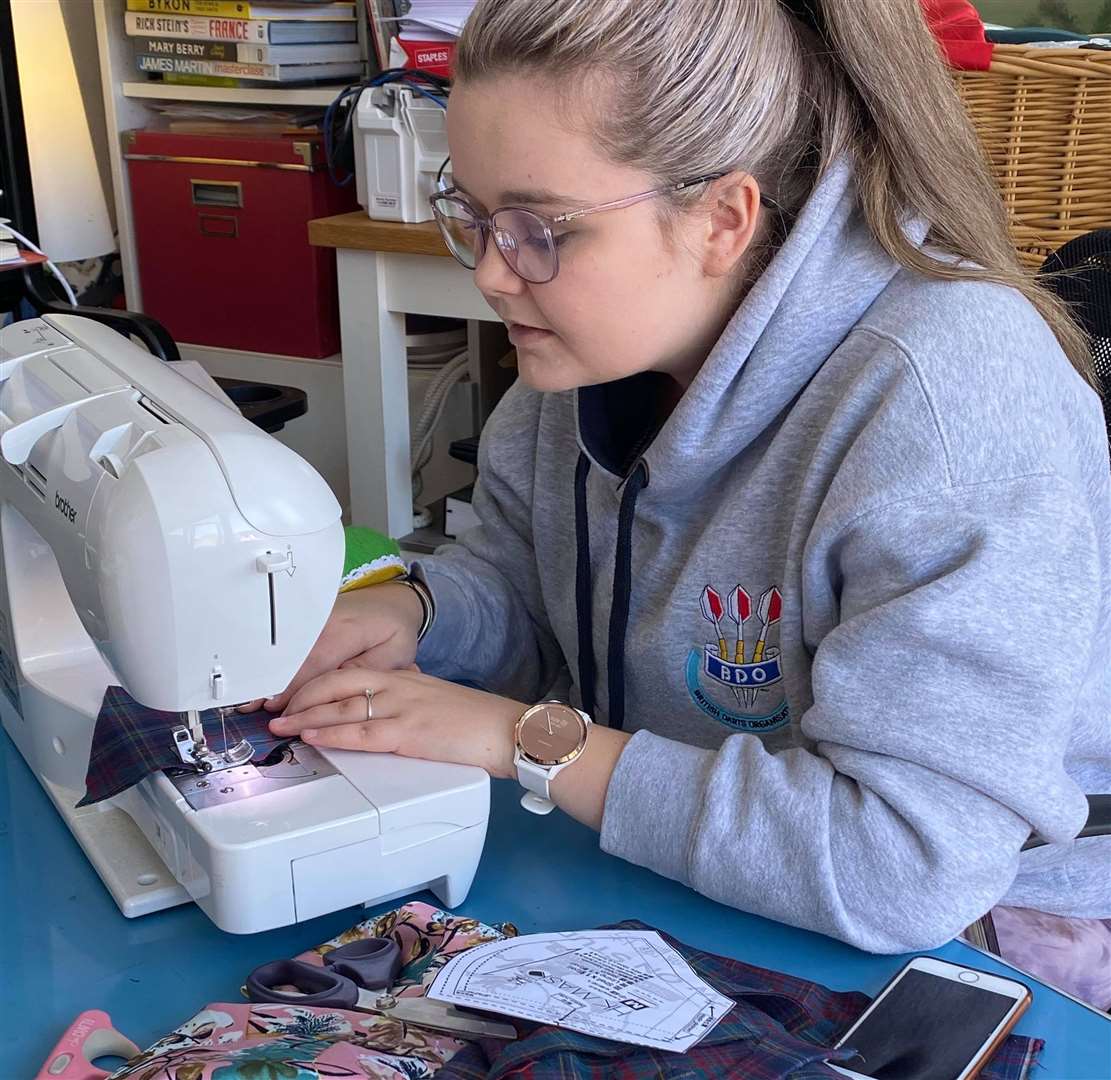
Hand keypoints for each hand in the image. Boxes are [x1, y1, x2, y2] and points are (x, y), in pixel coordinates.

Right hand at [240, 583, 424, 713]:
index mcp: (346, 631)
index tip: (276, 707)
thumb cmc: (394, 632)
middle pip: (291, 656)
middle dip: (270, 683)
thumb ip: (361, 673)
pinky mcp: (305, 621)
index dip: (293, 687)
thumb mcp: (391, 655)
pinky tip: (257, 680)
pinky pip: (288, 644)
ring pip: (285, 650)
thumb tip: (330, 691)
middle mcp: (323, 621)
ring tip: (246, 698)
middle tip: (249, 707)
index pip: (313, 663)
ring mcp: (311, 618)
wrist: (391, 602)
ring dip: (266, 674)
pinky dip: (273, 664)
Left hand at [270, 667, 524, 779]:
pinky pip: (360, 733)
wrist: (505, 730)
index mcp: (404, 676)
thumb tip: (383, 700)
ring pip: (341, 708)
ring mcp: (401, 707)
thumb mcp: (434, 697)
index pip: (349, 671)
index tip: (295, 693)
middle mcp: (398, 685)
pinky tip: (312, 736)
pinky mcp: (407, 733)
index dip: (316, 682)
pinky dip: (331, 734)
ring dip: (306, 717)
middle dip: (301, 697)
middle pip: (336, 683)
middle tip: (276, 710)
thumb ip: (406, 695)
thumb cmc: (474, 720)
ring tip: (282, 726)